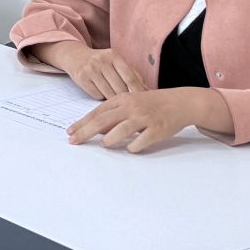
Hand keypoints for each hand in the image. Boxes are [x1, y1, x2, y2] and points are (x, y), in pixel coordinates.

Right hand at [44, 41, 145, 100]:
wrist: (75, 56)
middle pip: (120, 88)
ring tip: (114, 97)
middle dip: (125, 98)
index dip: (139, 90)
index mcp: (113, 56)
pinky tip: (101, 92)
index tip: (145, 101)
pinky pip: (97, 95)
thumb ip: (131, 73)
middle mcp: (101, 61)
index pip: (130, 76)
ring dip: (113, 99)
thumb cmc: (101, 62)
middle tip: (129, 104)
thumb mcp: (115, 62)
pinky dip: (101, 97)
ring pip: (109, 94)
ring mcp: (90, 69)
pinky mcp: (81, 78)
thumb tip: (147, 91)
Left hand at [68, 89, 205, 151]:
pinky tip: (130, 149)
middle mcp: (131, 107)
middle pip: (103, 120)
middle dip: (86, 131)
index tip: (70, 132)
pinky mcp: (157, 129)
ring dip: (110, 138)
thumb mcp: (130, 104)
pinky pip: (142, 140)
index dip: (82, 123)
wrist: (180, 102)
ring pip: (122, 129)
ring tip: (104, 145)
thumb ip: (113, 115)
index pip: (96, 112)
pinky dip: (134, 146)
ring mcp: (144, 118)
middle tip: (74, 141)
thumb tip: (95, 130)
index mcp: (122, 100)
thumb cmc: (151, 104)